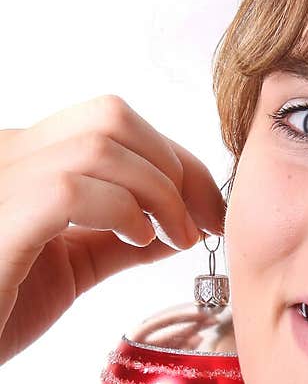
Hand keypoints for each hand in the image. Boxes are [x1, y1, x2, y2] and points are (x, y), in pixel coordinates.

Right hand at [0, 94, 226, 365]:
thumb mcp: (72, 267)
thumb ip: (121, 240)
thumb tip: (180, 226)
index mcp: (24, 159)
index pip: (113, 124)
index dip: (175, 159)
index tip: (211, 208)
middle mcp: (7, 154)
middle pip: (112, 116)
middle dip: (176, 165)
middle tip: (203, 221)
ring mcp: (0, 180)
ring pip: (100, 143)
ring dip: (158, 190)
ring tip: (173, 237)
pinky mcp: (0, 217)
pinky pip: (70, 187)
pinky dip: (121, 209)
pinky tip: (138, 240)